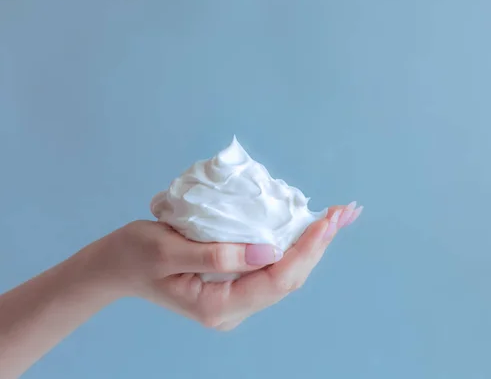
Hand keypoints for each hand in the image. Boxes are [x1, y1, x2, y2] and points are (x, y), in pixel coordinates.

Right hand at [83, 202, 362, 329]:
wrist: (113, 267)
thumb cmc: (133, 254)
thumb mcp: (168, 249)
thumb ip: (218, 254)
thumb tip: (271, 249)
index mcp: (217, 305)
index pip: (276, 279)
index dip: (306, 248)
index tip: (328, 219)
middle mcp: (232, 309)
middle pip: (289, 278)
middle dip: (319, 244)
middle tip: (346, 212)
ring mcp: (235, 300)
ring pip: (285, 274)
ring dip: (312, 244)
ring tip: (338, 217)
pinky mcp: (234, 286)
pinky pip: (272, 267)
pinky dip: (293, 245)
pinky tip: (309, 227)